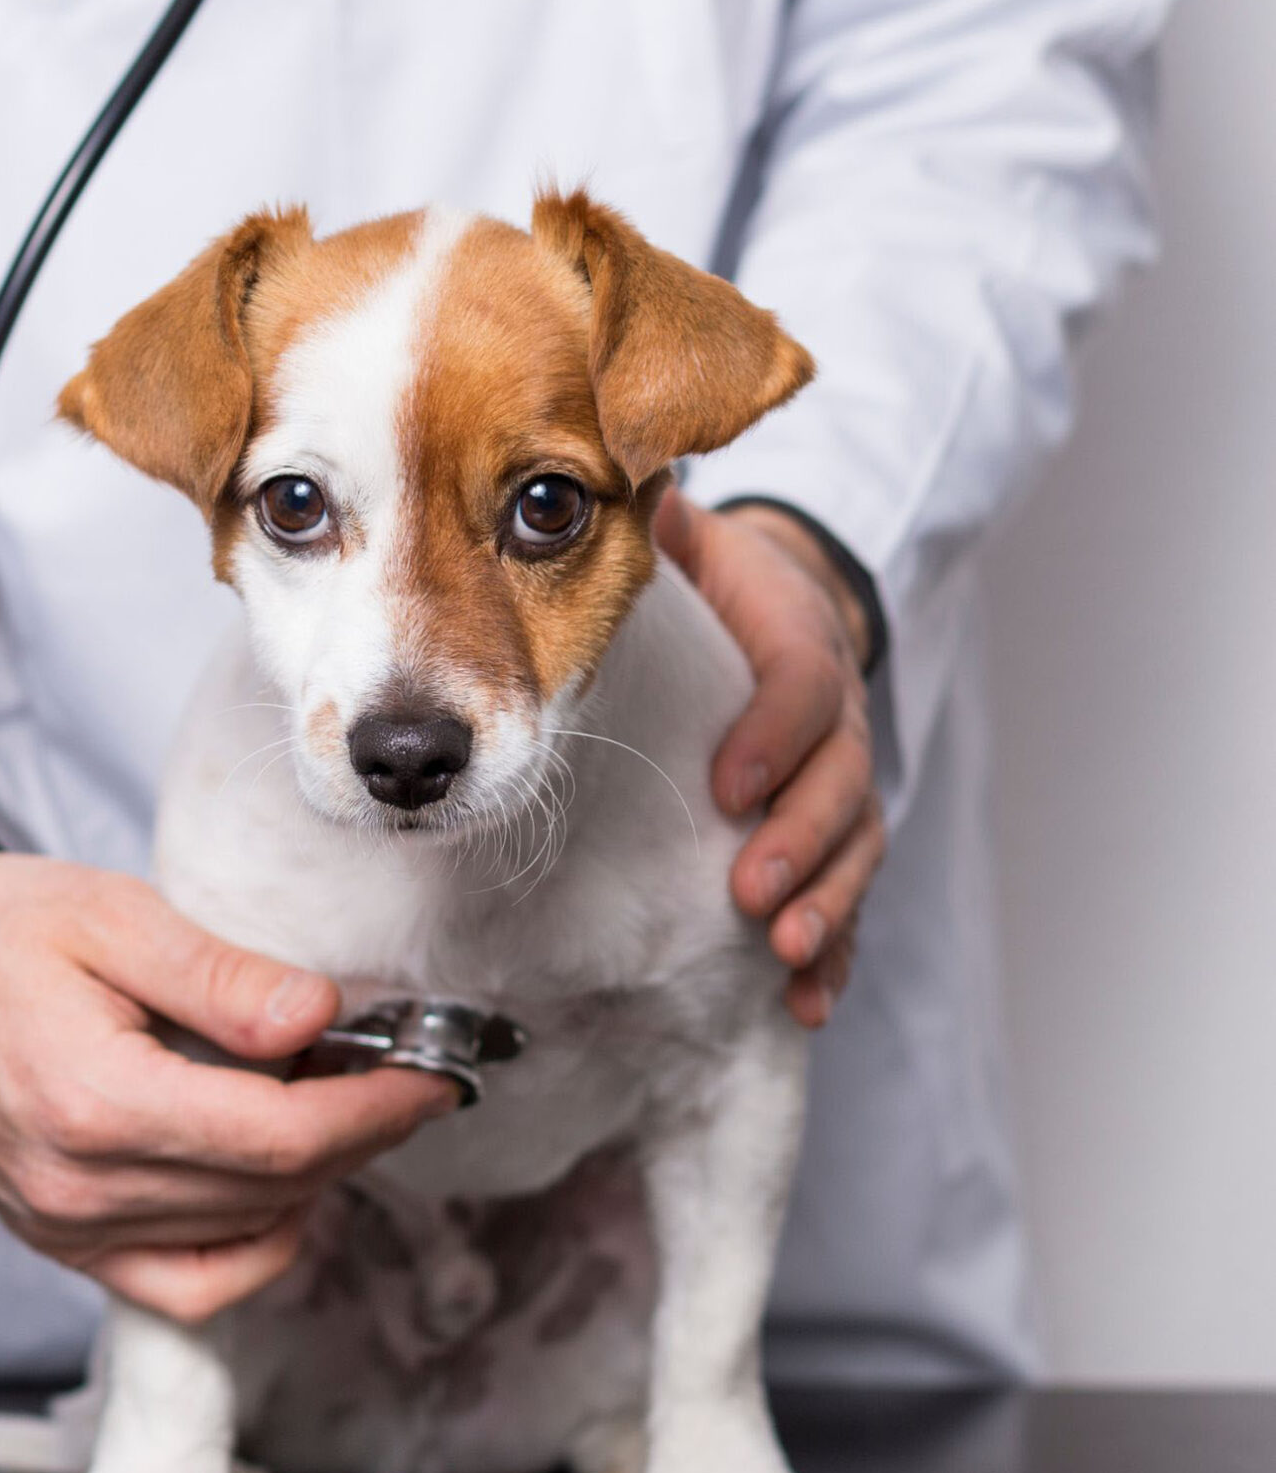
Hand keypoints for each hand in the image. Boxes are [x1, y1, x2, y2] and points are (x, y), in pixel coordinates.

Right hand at [0, 813, 453, 1320]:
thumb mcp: (107, 915)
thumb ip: (219, 977)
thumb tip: (320, 1019)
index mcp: (92, 1104)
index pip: (280, 1139)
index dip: (375, 1111)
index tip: (434, 1075)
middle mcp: (76, 1190)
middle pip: (272, 1192)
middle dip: (361, 1137)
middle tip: (406, 1075)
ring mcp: (62, 1229)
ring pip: (238, 1242)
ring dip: (312, 1184)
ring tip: (340, 1107)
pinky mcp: (57, 1241)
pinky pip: (180, 1282)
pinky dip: (247, 1244)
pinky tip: (274, 1180)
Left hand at [653, 490, 885, 1029]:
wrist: (789, 606)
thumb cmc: (722, 585)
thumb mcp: (699, 544)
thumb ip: (662, 518)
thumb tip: (616, 470)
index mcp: (801, 644)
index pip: (803, 688)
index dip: (774, 736)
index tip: (728, 782)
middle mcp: (839, 718)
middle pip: (844, 782)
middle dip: (802, 839)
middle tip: (754, 890)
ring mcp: (843, 781)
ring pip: (856, 847)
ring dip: (829, 905)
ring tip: (787, 953)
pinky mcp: (836, 835)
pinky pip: (849, 897)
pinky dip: (836, 951)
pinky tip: (808, 1002)